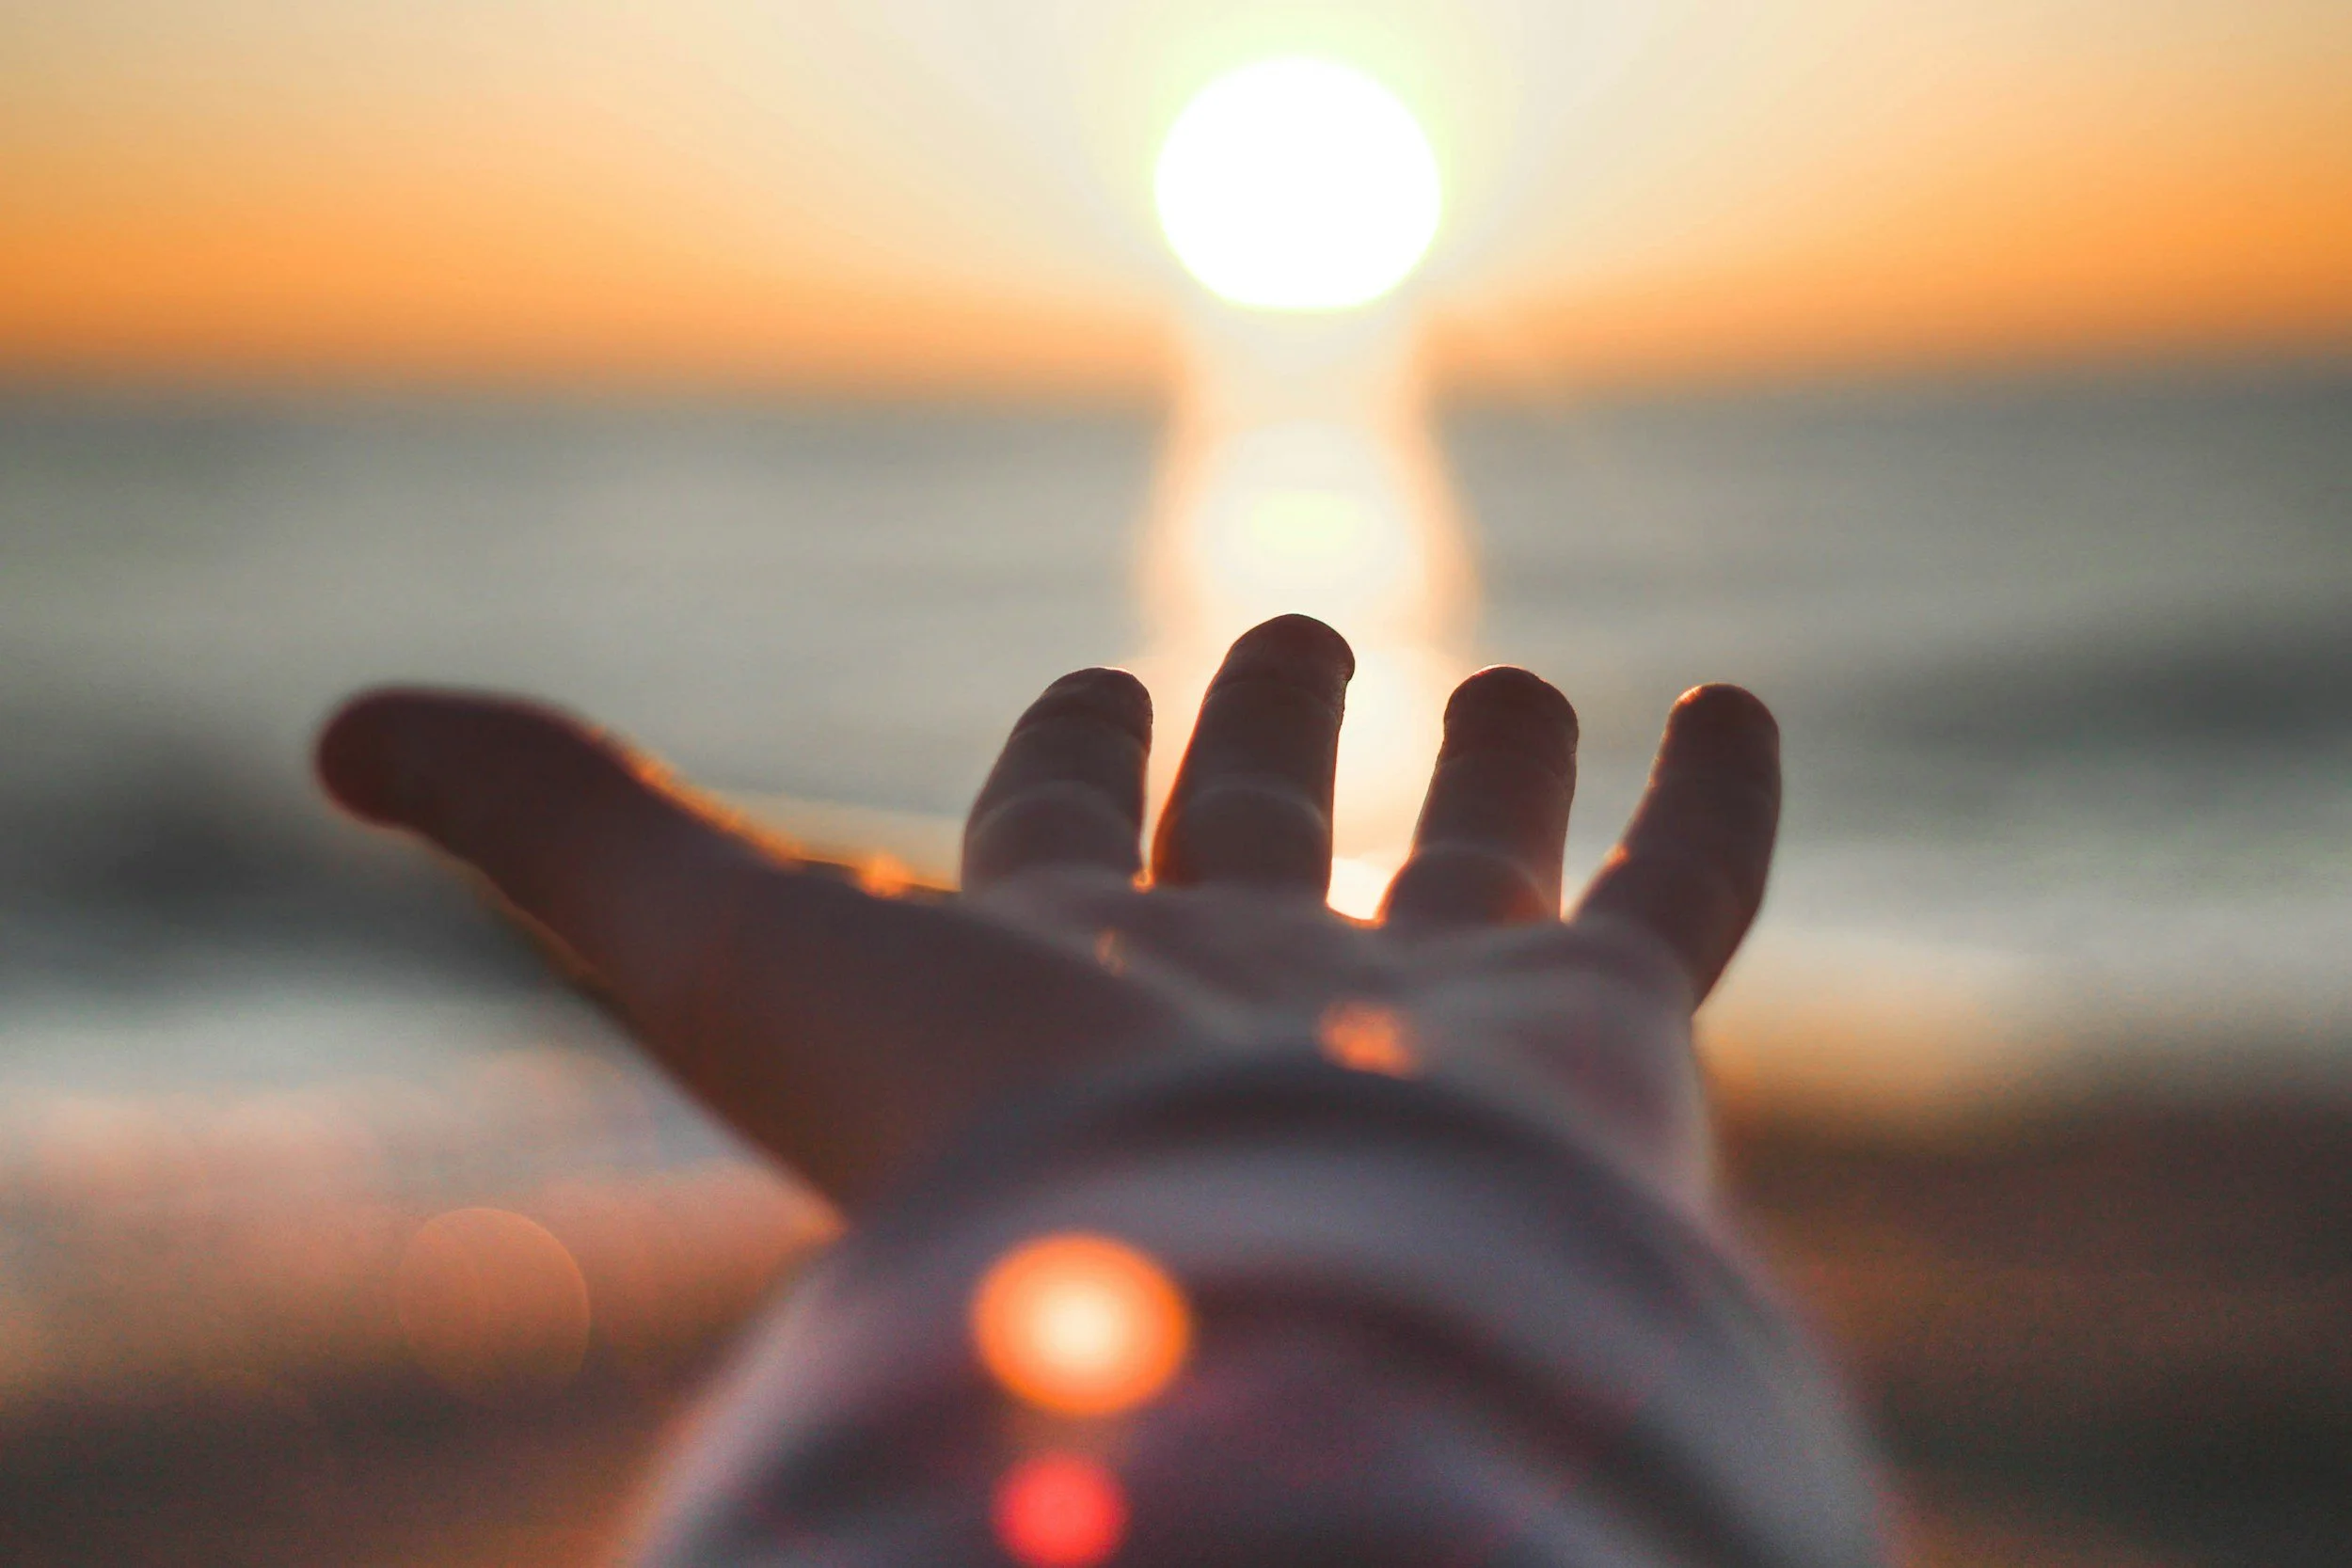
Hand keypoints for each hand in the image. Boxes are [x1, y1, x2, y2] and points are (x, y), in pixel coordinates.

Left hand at [316, 615, 1777, 1210]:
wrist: (1252, 1327)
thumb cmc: (978, 1143)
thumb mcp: (719, 941)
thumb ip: (549, 818)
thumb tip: (334, 728)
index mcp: (1055, 975)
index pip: (1054, 843)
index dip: (1067, 761)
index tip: (1093, 691)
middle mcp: (1238, 995)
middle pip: (1258, 843)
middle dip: (1267, 742)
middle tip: (1289, 636)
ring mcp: (1428, 1018)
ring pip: (1477, 867)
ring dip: (1495, 770)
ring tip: (1514, 675)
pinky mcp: (1602, 1040)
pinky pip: (1684, 897)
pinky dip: (1716, 803)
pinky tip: (1726, 699)